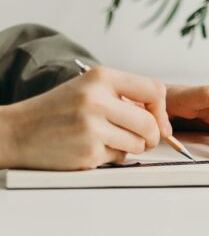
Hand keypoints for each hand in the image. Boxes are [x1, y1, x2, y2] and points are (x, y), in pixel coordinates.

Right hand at [0, 67, 170, 170]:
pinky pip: (120, 158)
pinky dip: (111, 156)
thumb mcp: (88, 90)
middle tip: (142, 139)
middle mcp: (97, 99)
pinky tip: (91, 148)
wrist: (19, 132)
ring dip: (130, 147)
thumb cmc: (57, 112)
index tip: (159, 121)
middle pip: (149, 123)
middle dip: (151, 136)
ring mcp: (92, 126)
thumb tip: (162, 120)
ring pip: (138, 143)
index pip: (153, 89)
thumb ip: (123, 98)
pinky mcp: (89, 151)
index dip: (161, 110)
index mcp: (100, 78)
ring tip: (108, 140)